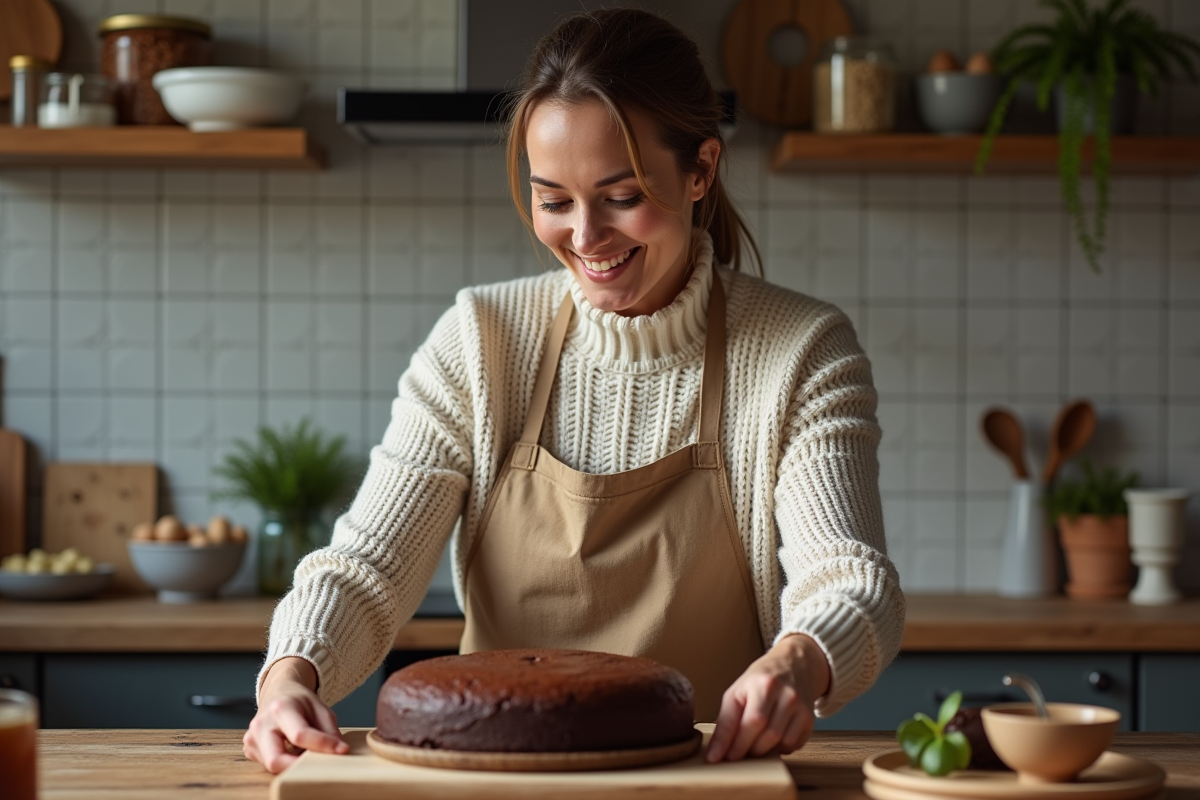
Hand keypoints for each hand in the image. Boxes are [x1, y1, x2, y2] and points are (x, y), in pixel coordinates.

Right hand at [243, 657, 348, 772]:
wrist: (279, 692)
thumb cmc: (300, 701)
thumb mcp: (320, 708)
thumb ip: (330, 730)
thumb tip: (340, 751)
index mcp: (281, 708)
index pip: (300, 734)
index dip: (322, 745)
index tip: (341, 750)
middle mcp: (261, 723)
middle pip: (275, 759)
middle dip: (298, 767)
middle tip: (318, 764)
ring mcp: (252, 737)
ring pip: (272, 764)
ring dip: (292, 763)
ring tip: (304, 750)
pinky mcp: (249, 748)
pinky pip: (267, 764)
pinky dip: (284, 761)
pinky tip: (291, 750)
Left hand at [705, 633, 830, 761]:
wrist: (795, 665)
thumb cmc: (762, 680)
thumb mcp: (739, 690)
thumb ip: (727, 718)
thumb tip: (716, 749)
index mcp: (763, 684)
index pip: (747, 721)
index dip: (730, 742)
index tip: (715, 757)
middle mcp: (785, 694)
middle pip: (764, 735)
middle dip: (744, 749)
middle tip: (733, 753)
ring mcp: (800, 707)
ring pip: (779, 742)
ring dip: (761, 751)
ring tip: (751, 745)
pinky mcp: (810, 719)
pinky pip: (792, 745)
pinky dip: (778, 748)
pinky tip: (771, 739)